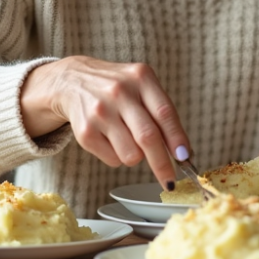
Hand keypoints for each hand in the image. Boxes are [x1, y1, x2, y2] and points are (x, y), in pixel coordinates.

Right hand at [20, 56, 188, 189]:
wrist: (73, 80)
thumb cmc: (118, 88)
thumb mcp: (141, 86)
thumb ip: (163, 114)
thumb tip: (183, 153)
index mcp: (140, 77)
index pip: (164, 113)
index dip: (177, 139)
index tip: (186, 159)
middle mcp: (119, 92)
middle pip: (148, 137)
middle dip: (162, 165)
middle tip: (170, 181)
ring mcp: (100, 112)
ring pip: (131, 155)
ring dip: (136, 157)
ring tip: (128, 139)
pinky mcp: (85, 131)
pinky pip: (113, 160)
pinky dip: (118, 157)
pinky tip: (110, 138)